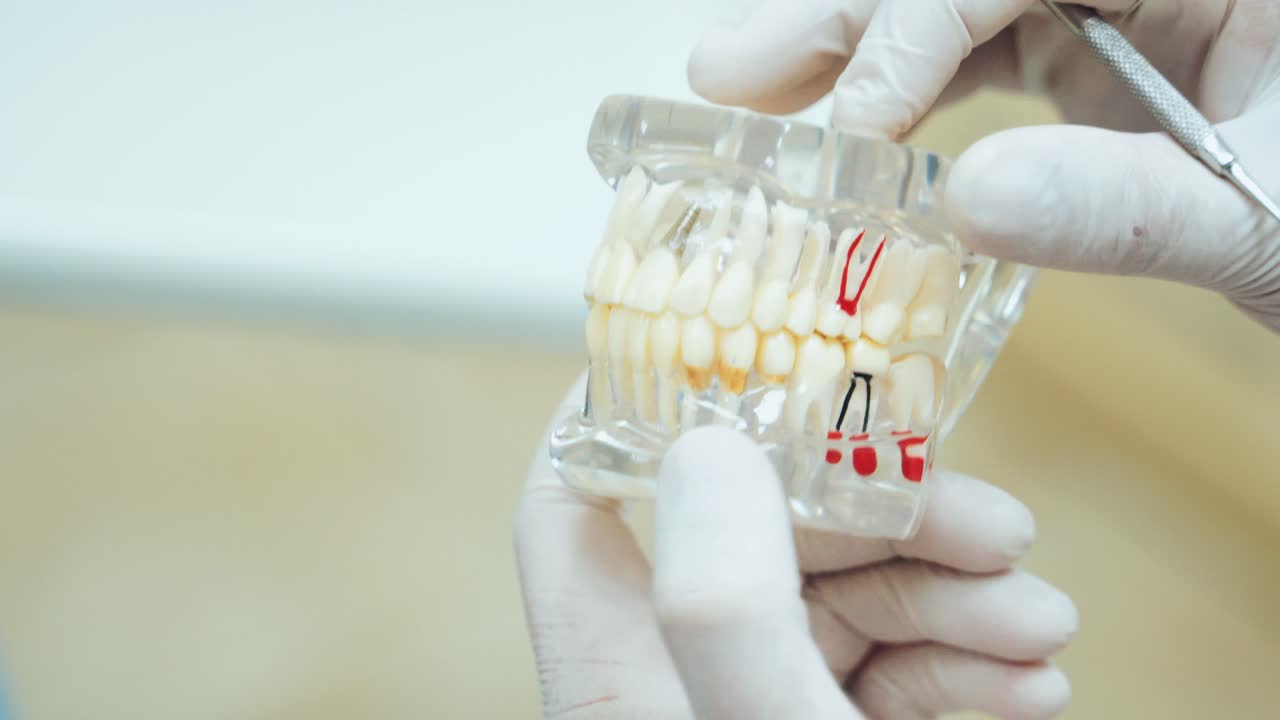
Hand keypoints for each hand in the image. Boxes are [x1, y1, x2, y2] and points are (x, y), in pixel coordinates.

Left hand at [515, 379, 1076, 718]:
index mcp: (613, 683)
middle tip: (994, 523)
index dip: (628, 411)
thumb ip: (724, 601)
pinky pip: (889, 668)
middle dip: (879, 512)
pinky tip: (1026, 683)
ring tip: (1035, 622)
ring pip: (838, 594)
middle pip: (749, 533)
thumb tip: (704, 443)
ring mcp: (754, 715)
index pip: (573, 507)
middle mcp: (675, 689)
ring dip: (947, 587)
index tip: (728, 345)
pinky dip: (961, 659)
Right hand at [687, 0, 1279, 330]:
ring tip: (742, 87)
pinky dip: (906, 92)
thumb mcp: (1271, 220)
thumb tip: (967, 206)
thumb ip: (1129, 208)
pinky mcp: (1095, 54)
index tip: (852, 129)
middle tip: (726, 70)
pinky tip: (841, 126)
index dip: (918, 26)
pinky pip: (981, 52)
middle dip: (848, 17)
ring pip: (960, 3)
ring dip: (850, 50)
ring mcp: (1118, 3)